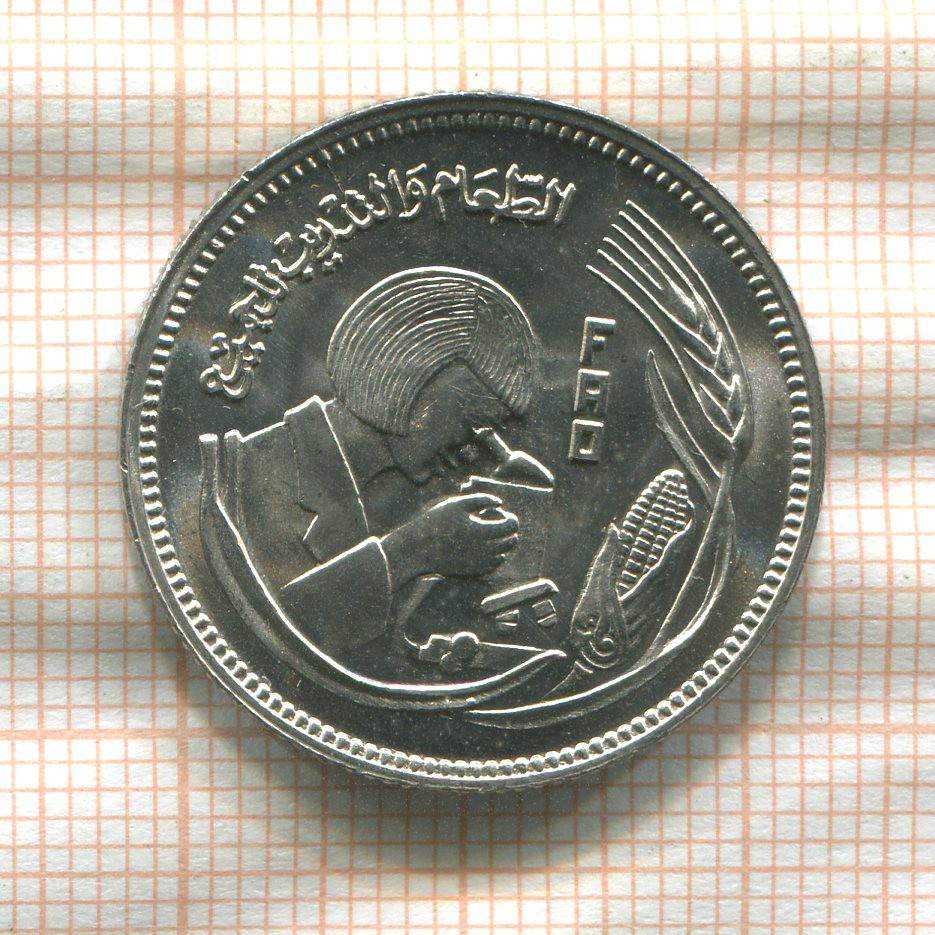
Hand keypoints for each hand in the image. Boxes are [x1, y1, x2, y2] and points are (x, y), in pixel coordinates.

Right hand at [383, 493, 518, 583]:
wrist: (419, 549)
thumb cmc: (436, 523)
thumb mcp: (457, 504)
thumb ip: (481, 499)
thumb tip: (500, 503)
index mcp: (482, 532)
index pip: (511, 526)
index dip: (511, 518)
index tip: (502, 514)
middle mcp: (485, 550)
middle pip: (511, 541)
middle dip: (509, 531)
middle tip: (497, 522)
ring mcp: (480, 563)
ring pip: (504, 553)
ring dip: (502, 542)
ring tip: (488, 533)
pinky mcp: (474, 571)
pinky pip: (494, 564)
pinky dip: (495, 555)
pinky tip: (483, 546)